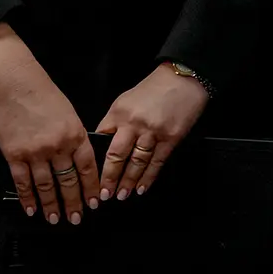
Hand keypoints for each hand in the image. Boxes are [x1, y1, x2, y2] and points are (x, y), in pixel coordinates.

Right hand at [0, 23, 97, 224]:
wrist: (15, 84)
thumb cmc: (44, 96)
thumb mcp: (70, 115)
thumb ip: (74, 138)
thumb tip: (78, 160)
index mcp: (75, 135)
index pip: (88, 168)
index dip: (92, 188)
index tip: (95, 202)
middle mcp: (58, 146)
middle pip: (69, 181)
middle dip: (74, 202)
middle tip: (77, 218)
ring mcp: (35, 152)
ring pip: (46, 185)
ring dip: (52, 205)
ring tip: (55, 219)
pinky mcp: (14, 154)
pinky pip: (23, 181)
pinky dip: (28, 198)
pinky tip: (31, 209)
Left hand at [95, 64, 209, 200]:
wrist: (184, 78)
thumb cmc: (155, 88)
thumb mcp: (126, 100)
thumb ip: (115, 121)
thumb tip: (105, 144)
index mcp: (119, 113)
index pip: (101, 141)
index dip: (94, 160)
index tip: (88, 176)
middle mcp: (134, 124)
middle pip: (116, 156)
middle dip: (108, 179)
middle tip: (103, 195)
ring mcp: (153, 132)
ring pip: (136, 163)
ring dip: (128, 182)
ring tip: (122, 195)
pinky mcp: (171, 137)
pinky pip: (157, 162)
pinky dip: (149, 177)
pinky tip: (142, 187)